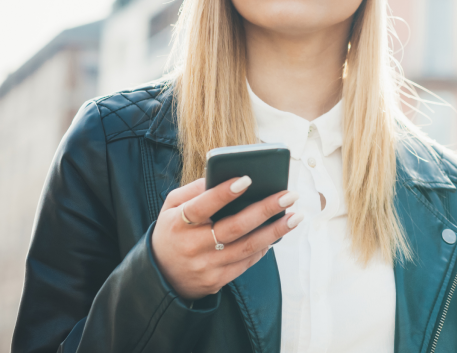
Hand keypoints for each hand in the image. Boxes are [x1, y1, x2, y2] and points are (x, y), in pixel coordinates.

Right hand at [151, 176, 302, 300]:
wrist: (161, 276)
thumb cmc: (172, 231)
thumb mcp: (171, 207)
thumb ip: (193, 191)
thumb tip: (223, 176)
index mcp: (178, 223)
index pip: (202, 206)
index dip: (224, 193)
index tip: (248, 179)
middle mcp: (192, 246)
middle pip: (234, 227)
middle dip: (265, 210)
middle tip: (288, 196)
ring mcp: (206, 266)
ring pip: (247, 247)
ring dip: (275, 231)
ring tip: (295, 216)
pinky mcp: (217, 281)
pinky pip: (246, 262)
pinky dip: (264, 247)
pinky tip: (278, 233)